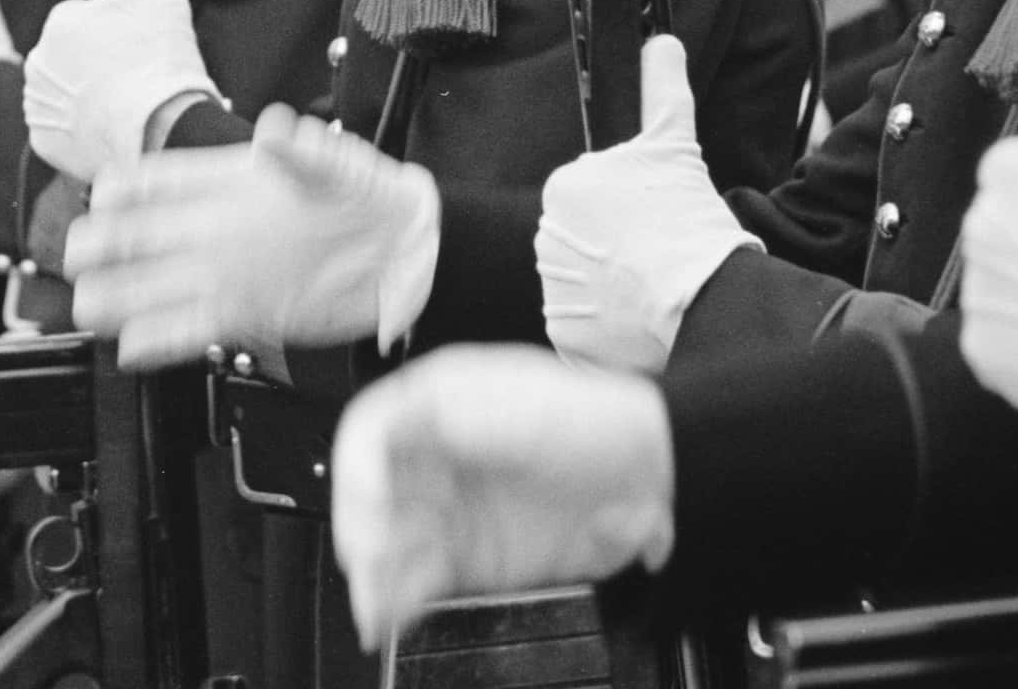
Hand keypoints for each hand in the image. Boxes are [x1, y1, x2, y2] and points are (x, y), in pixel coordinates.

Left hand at [22, 0, 215, 181]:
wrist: (155, 131)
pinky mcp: (41, 141)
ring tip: (126, 106)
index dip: (118, 35)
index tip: (139, 49)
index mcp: (61, 20)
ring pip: (67, 94)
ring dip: (91, 98)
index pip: (87, 22)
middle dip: (102, 66)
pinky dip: (82, 132)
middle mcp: (36, 60)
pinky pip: (62, 132)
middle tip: (136, 79)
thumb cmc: (160, 59)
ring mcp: (37, 104)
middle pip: (75, 58)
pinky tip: (110, 130)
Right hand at [67, 107, 441, 366]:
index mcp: (229, 183)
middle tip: (76, 256)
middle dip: (105, 245)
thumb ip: (306, 152)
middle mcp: (217, 229)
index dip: (125, 188)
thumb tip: (277, 130)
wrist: (405, 252)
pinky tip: (131, 347)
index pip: (161, 181)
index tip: (102, 196)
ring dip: (120, 297)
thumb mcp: (340, 165)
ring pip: (157, 286)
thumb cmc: (369, 196)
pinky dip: (160, 339)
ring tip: (86, 307)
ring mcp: (227, 273)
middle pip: (143, 236)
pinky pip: (192, 328)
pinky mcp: (246, 313)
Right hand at [330, 345, 675, 650]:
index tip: (370, 500)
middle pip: (370, 495)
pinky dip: (400, 600)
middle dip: (362, 530)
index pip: (370, 434)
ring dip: (373, 574)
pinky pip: (420, 580)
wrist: (656, 473)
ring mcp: (450, 509)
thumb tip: (398, 428)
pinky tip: (391, 613)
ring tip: (374, 604)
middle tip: (368, 560)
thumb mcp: (523, 408)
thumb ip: (456, 422)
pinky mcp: (469, 558)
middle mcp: (432, 457)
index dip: (360, 468)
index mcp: (432, 404)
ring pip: (389, 543)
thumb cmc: (595, 422)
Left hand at [536, 36, 759, 373]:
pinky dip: (609, 328)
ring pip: (583, 284)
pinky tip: (641, 319)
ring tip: (654, 288)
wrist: (703, 298)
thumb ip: (664, 92)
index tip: (655, 222)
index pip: (590, 198)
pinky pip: (583, 327)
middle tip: (658, 255)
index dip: (628, 211)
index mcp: (565, 186)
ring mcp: (552, 289)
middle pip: (584, 241)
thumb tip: (662, 41)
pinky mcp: (564, 334)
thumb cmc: (690, 222)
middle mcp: (545, 236)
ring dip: (613, 287)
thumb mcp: (676, 147)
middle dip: (617, 248)